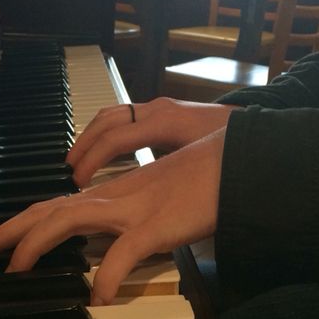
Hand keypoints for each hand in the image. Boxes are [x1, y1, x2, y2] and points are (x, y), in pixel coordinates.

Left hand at [0, 126, 226, 304]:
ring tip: (15, 269)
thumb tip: (104, 263)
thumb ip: (125, 231)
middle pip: (44, 211)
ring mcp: (132, 209)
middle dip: (4, 233)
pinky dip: (108, 274)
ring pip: (70, 219)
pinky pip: (125, 253)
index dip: (13, 226)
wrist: (236, 162)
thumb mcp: (153, 210)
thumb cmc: (199, 185)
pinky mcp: (158, 225)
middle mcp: (111, 199)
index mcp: (109, 196)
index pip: (49, 209)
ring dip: (37, 244)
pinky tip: (98, 297)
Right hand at [67, 96, 236, 186]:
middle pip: (106, 121)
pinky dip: (104, 134)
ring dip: (89, 137)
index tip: (77, 181)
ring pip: (111, 115)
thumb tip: (149, 209)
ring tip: (74, 162)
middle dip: (82, 146)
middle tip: (66, 172)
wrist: (252, 126)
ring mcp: (157, 109)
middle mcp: (156, 111)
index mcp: (165, 124)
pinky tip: (99, 152)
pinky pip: (122, 118)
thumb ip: (177, 183)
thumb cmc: (233, 151)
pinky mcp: (161, 113)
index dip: (92, 159)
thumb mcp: (203, 168)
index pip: (116, 137)